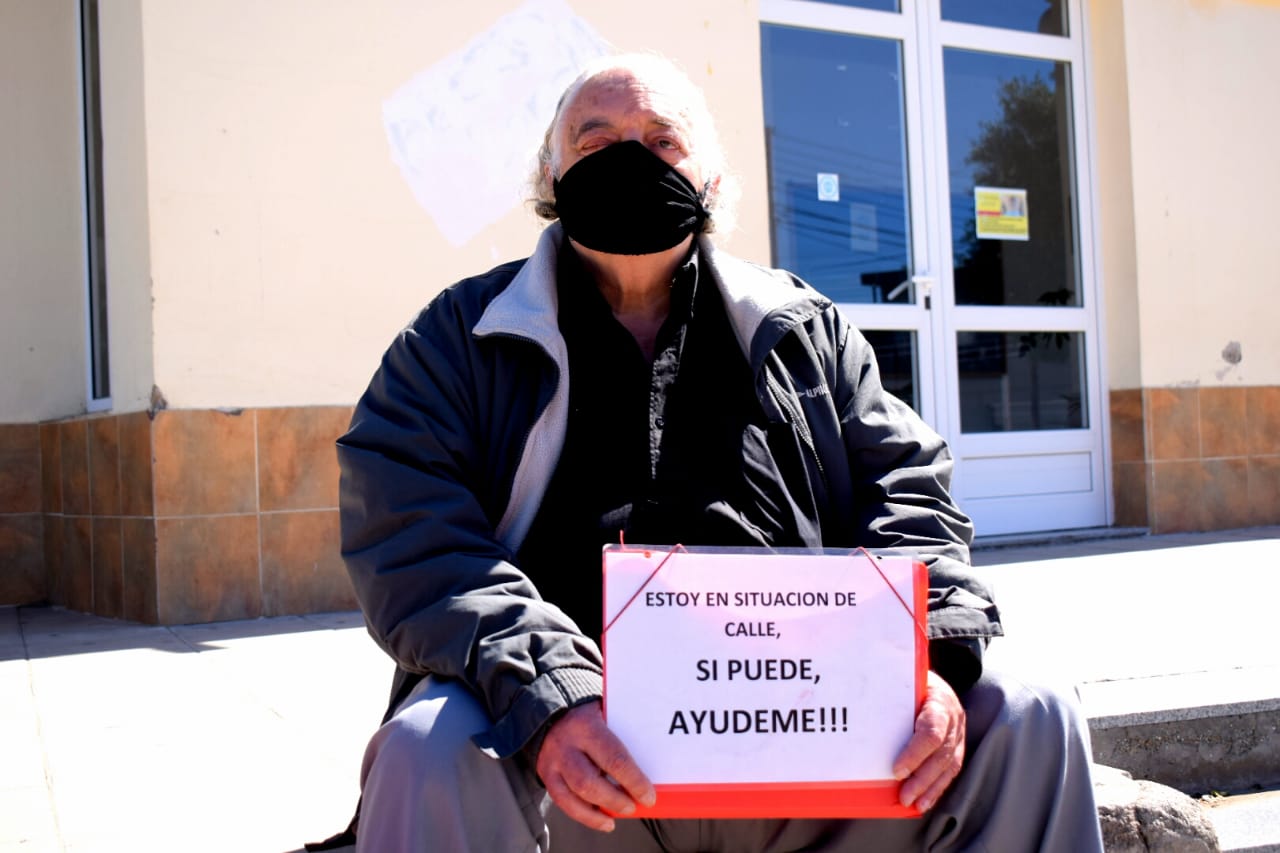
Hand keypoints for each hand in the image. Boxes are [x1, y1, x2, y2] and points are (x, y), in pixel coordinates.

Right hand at [535, 701, 655, 831]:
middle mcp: (567, 745)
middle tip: (634, 806)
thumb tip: (655, 760)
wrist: (550, 712)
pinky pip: (564, 803)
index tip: (648, 796)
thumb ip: (624, 730)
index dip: (633, 781)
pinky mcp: (547, 775)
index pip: (613, 758)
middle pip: (590, 782)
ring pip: (575, 795)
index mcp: (587, 726)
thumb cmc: (589, 715)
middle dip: (616, 800)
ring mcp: (553, 762)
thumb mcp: (606, 712)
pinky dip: (586, 816)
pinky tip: (604, 821)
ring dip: (601, 812)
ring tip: (623, 813)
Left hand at [892, 670, 965, 811]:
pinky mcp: (957, 745)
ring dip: (930, 788)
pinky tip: (924, 801)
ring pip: (948, 765)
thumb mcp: (901, 678)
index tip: (896, 770)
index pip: (931, 730)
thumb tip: (849, 708)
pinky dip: (937, 787)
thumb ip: (885, 691)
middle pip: (941, 754)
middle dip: (921, 778)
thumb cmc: (908, 678)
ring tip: (913, 803)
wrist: (933, 678)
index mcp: (939, 699)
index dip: (915, 753)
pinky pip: (951, 769)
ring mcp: (958, 732)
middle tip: (903, 796)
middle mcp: (954, 717)